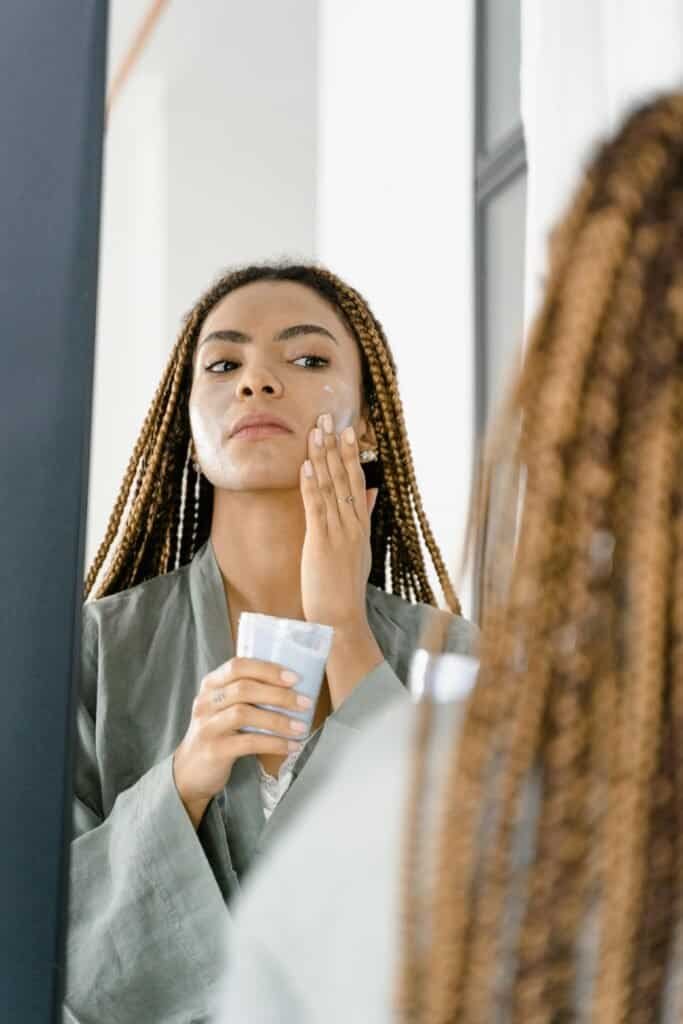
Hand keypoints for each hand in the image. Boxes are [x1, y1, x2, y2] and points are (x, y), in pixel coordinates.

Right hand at [173, 657, 308, 827]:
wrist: (190, 772)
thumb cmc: (217, 733)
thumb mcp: (224, 707)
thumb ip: (246, 693)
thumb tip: (292, 687)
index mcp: (211, 685)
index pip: (238, 666)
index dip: (267, 669)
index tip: (294, 678)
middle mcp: (205, 701)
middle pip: (244, 689)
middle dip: (279, 695)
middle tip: (305, 703)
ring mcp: (207, 726)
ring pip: (244, 714)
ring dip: (278, 720)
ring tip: (301, 727)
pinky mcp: (214, 750)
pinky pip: (248, 742)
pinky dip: (273, 743)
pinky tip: (290, 746)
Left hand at [299, 414, 383, 707]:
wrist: (342, 619)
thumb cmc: (345, 588)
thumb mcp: (358, 549)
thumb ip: (364, 517)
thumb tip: (371, 492)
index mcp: (360, 525)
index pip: (356, 481)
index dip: (349, 453)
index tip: (345, 428)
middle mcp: (353, 524)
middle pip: (346, 477)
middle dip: (336, 446)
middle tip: (328, 416)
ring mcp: (339, 532)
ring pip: (332, 487)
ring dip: (323, 456)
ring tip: (316, 430)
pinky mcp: (322, 543)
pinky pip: (317, 507)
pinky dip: (312, 484)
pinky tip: (307, 464)